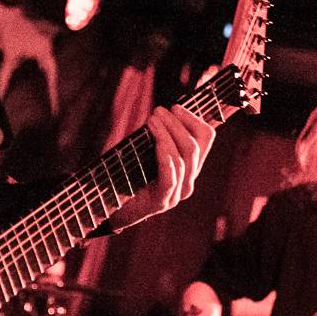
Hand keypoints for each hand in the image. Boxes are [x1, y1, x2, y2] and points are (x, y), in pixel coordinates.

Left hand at [109, 106, 215, 231]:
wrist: (110, 208)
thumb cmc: (127, 175)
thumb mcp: (146, 151)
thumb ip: (159, 137)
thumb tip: (163, 111)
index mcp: (189, 168)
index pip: (205, 138)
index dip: (193, 119)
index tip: (175, 107)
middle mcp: (188, 182)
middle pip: (194, 146)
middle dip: (177, 124)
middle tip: (159, 110)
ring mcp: (177, 194)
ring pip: (183, 157)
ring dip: (168, 133)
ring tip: (152, 119)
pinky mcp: (163, 201)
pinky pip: (170, 174)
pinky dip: (164, 152)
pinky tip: (155, 138)